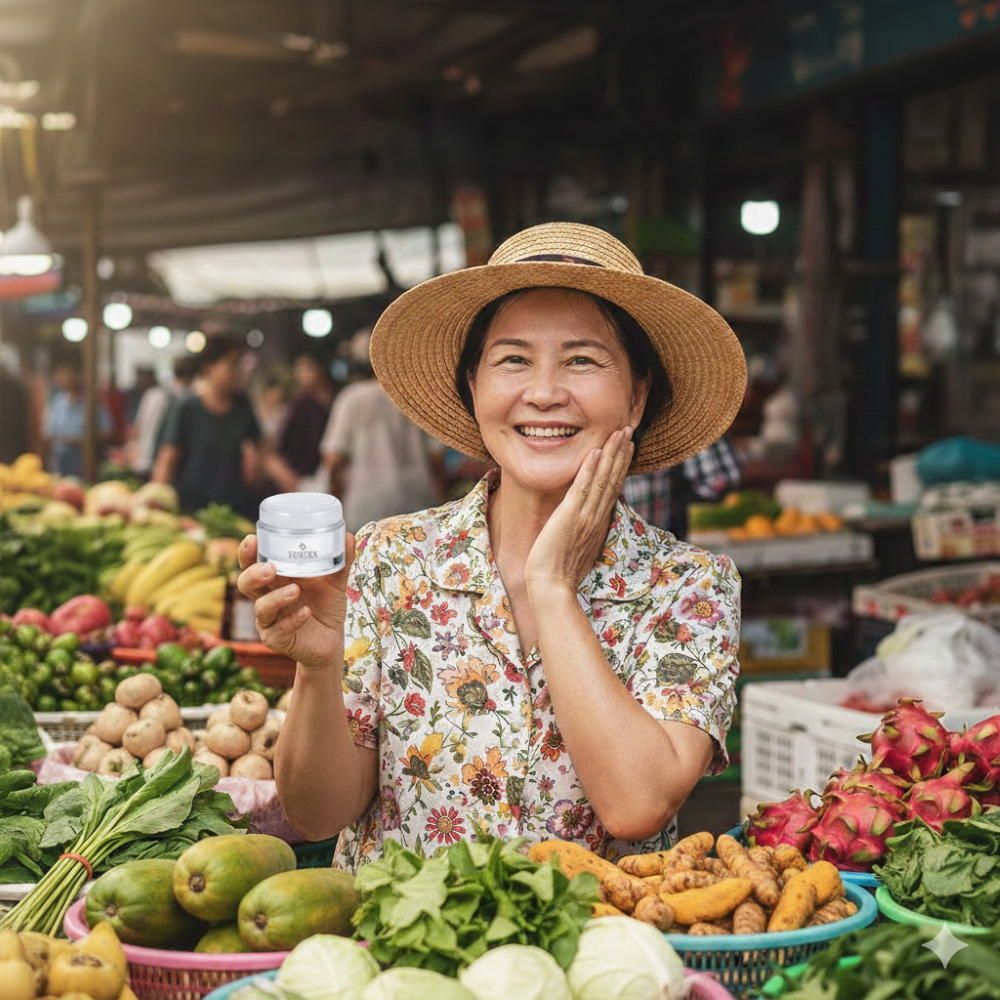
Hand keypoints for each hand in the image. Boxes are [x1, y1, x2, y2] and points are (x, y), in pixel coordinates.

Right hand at [236, 533, 355, 670]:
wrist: (332, 640)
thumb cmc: (325, 605)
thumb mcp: (335, 581)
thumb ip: (340, 561)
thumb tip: (348, 536)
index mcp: (276, 579)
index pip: (253, 562)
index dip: (247, 552)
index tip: (252, 539)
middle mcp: (267, 597)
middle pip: (245, 583)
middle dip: (253, 574)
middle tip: (270, 568)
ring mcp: (269, 620)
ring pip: (261, 608)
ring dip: (276, 598)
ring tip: (295, 590)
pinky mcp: (277, 639)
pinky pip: (278, 630)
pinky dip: (292, 620)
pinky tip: (306, 612)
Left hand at [523, 427, 633, 598]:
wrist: (551, 586)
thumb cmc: (559, 571)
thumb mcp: (577, 545)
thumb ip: (584, 529)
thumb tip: (585, 519)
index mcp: (598, 522)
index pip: (613, 487)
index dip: (620, 464)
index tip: (627, 445)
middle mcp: (596, 516)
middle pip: (613, 478)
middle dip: (621, 452)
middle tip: (629, 429)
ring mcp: (585, 516)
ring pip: (602, 479)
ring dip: (611, 453)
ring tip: (619, 432)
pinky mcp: (570, 517)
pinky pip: (582, 488)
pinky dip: (589, 469)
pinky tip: (595, 452)